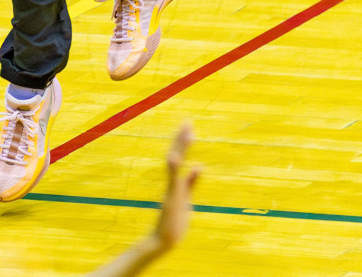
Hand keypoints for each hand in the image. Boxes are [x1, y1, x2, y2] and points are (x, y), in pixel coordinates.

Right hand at [155, 121, 200, 250]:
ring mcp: (171, 189)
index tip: (189, 127)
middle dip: (182, 139)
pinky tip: (175, 158)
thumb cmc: (175, 221)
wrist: (162, 240)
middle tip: (188, 121)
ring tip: (186, 132)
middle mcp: (173, 182)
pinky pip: (172, 181)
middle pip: (177, 156)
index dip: (184, 142)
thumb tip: (199, 165)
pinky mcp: (171, 198)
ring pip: (175, 164)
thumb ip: (192, 182)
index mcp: (178, 181)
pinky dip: (173, 169)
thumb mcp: (187, 198)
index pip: (180, 156)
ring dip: (180, 148)